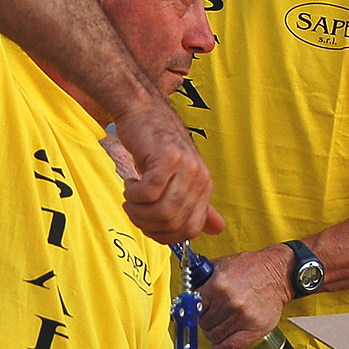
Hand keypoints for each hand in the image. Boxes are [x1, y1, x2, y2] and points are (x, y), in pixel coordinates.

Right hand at [110, 100, 223, 244]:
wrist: (142, 112)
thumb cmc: (155, 145)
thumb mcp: (177, 177)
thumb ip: (196, 205)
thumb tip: (218, 230)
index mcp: (204, 187)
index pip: (189, 230)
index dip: (164, 236)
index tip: (146, 224)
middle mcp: (200, 178)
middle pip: (172, 223)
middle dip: (146, 222)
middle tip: (132, 207)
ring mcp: (186, 167)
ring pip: (161, 211)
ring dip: (137, 210)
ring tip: (130, 195)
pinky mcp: (168, 158)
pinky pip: (148, 192)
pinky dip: (133, 193)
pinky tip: (131, 181)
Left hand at [199, 245, 292, 348]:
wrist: (277, 274)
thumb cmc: (250, 268)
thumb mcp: (221, 265)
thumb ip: (201, 279)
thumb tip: (185, 293)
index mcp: (218, 285)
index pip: (193, 307)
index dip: (192, 309)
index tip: (192, 311)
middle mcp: (229, 302)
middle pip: (203, 323)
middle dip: (204, 320)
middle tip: (211, 314)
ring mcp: (242, 317)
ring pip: (214, 336)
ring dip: (213, 332)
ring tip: (219, 323)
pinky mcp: (254, 329)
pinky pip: (229, 347)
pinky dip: (221, 347)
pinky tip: (221, 340)